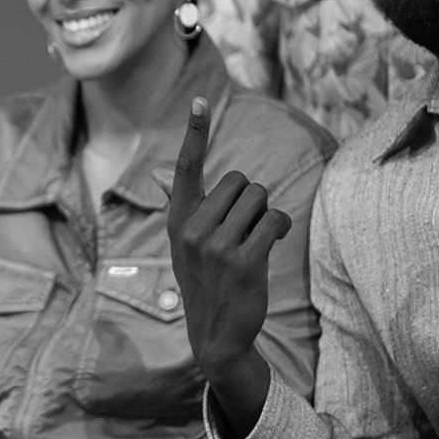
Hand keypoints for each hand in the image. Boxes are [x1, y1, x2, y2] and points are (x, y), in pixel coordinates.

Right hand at [167, 96, 289, 433]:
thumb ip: (180, 206)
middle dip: (252, 200)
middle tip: (244, 229)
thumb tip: (160, 174)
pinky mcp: (243, 262)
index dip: (194, 133)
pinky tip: (271, 246)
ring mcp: (216, 247)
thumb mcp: (183, 245)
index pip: (186, 169)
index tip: (198, 101)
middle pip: (241, 181)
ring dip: (267, 216)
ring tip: (255, 242)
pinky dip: (278, 229)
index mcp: (177, 221)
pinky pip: (274, 221)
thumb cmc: (205, 282)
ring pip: (260, 200)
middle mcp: (191, 230)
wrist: (215, 338)